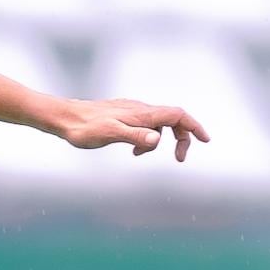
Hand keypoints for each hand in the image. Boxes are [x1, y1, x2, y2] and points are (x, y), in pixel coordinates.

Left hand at [42, 98, 207, 159]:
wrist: (64, 117)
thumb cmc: (85, 128)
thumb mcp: (110, 134)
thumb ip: (135, 136)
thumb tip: (157, 140)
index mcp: (142, 114)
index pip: (177, 115)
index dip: (194, 126)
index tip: (205, 140)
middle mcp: (140, 109)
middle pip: (172, 119)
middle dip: (181, 137)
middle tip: (180, 159)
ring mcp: (131, 112)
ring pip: (157, 124)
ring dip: (159, 141)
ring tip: (139, 156)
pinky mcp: (122, 116)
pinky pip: (144, 126)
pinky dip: (145, 139)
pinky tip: (131, 151)